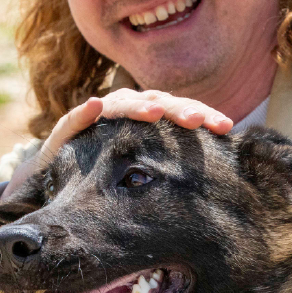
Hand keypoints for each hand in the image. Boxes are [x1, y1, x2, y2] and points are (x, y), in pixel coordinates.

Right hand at [2, 90, 232, 197]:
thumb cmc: (119, 184)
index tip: (226, 128)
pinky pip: (76, 119)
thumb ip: (177, 178)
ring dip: (138, 107)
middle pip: (157, 103)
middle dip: (178, 110)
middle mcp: (129, 112)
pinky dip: (86, 111)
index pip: (181, 112)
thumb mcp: (152, 182)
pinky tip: (94, 106)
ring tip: (154, 112)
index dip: (203, 115)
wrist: (65, 187)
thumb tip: (223, 189)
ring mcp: (100, 117)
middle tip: (197, 121)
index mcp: (153, 122)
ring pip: (122, 105)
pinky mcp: (70, 129)